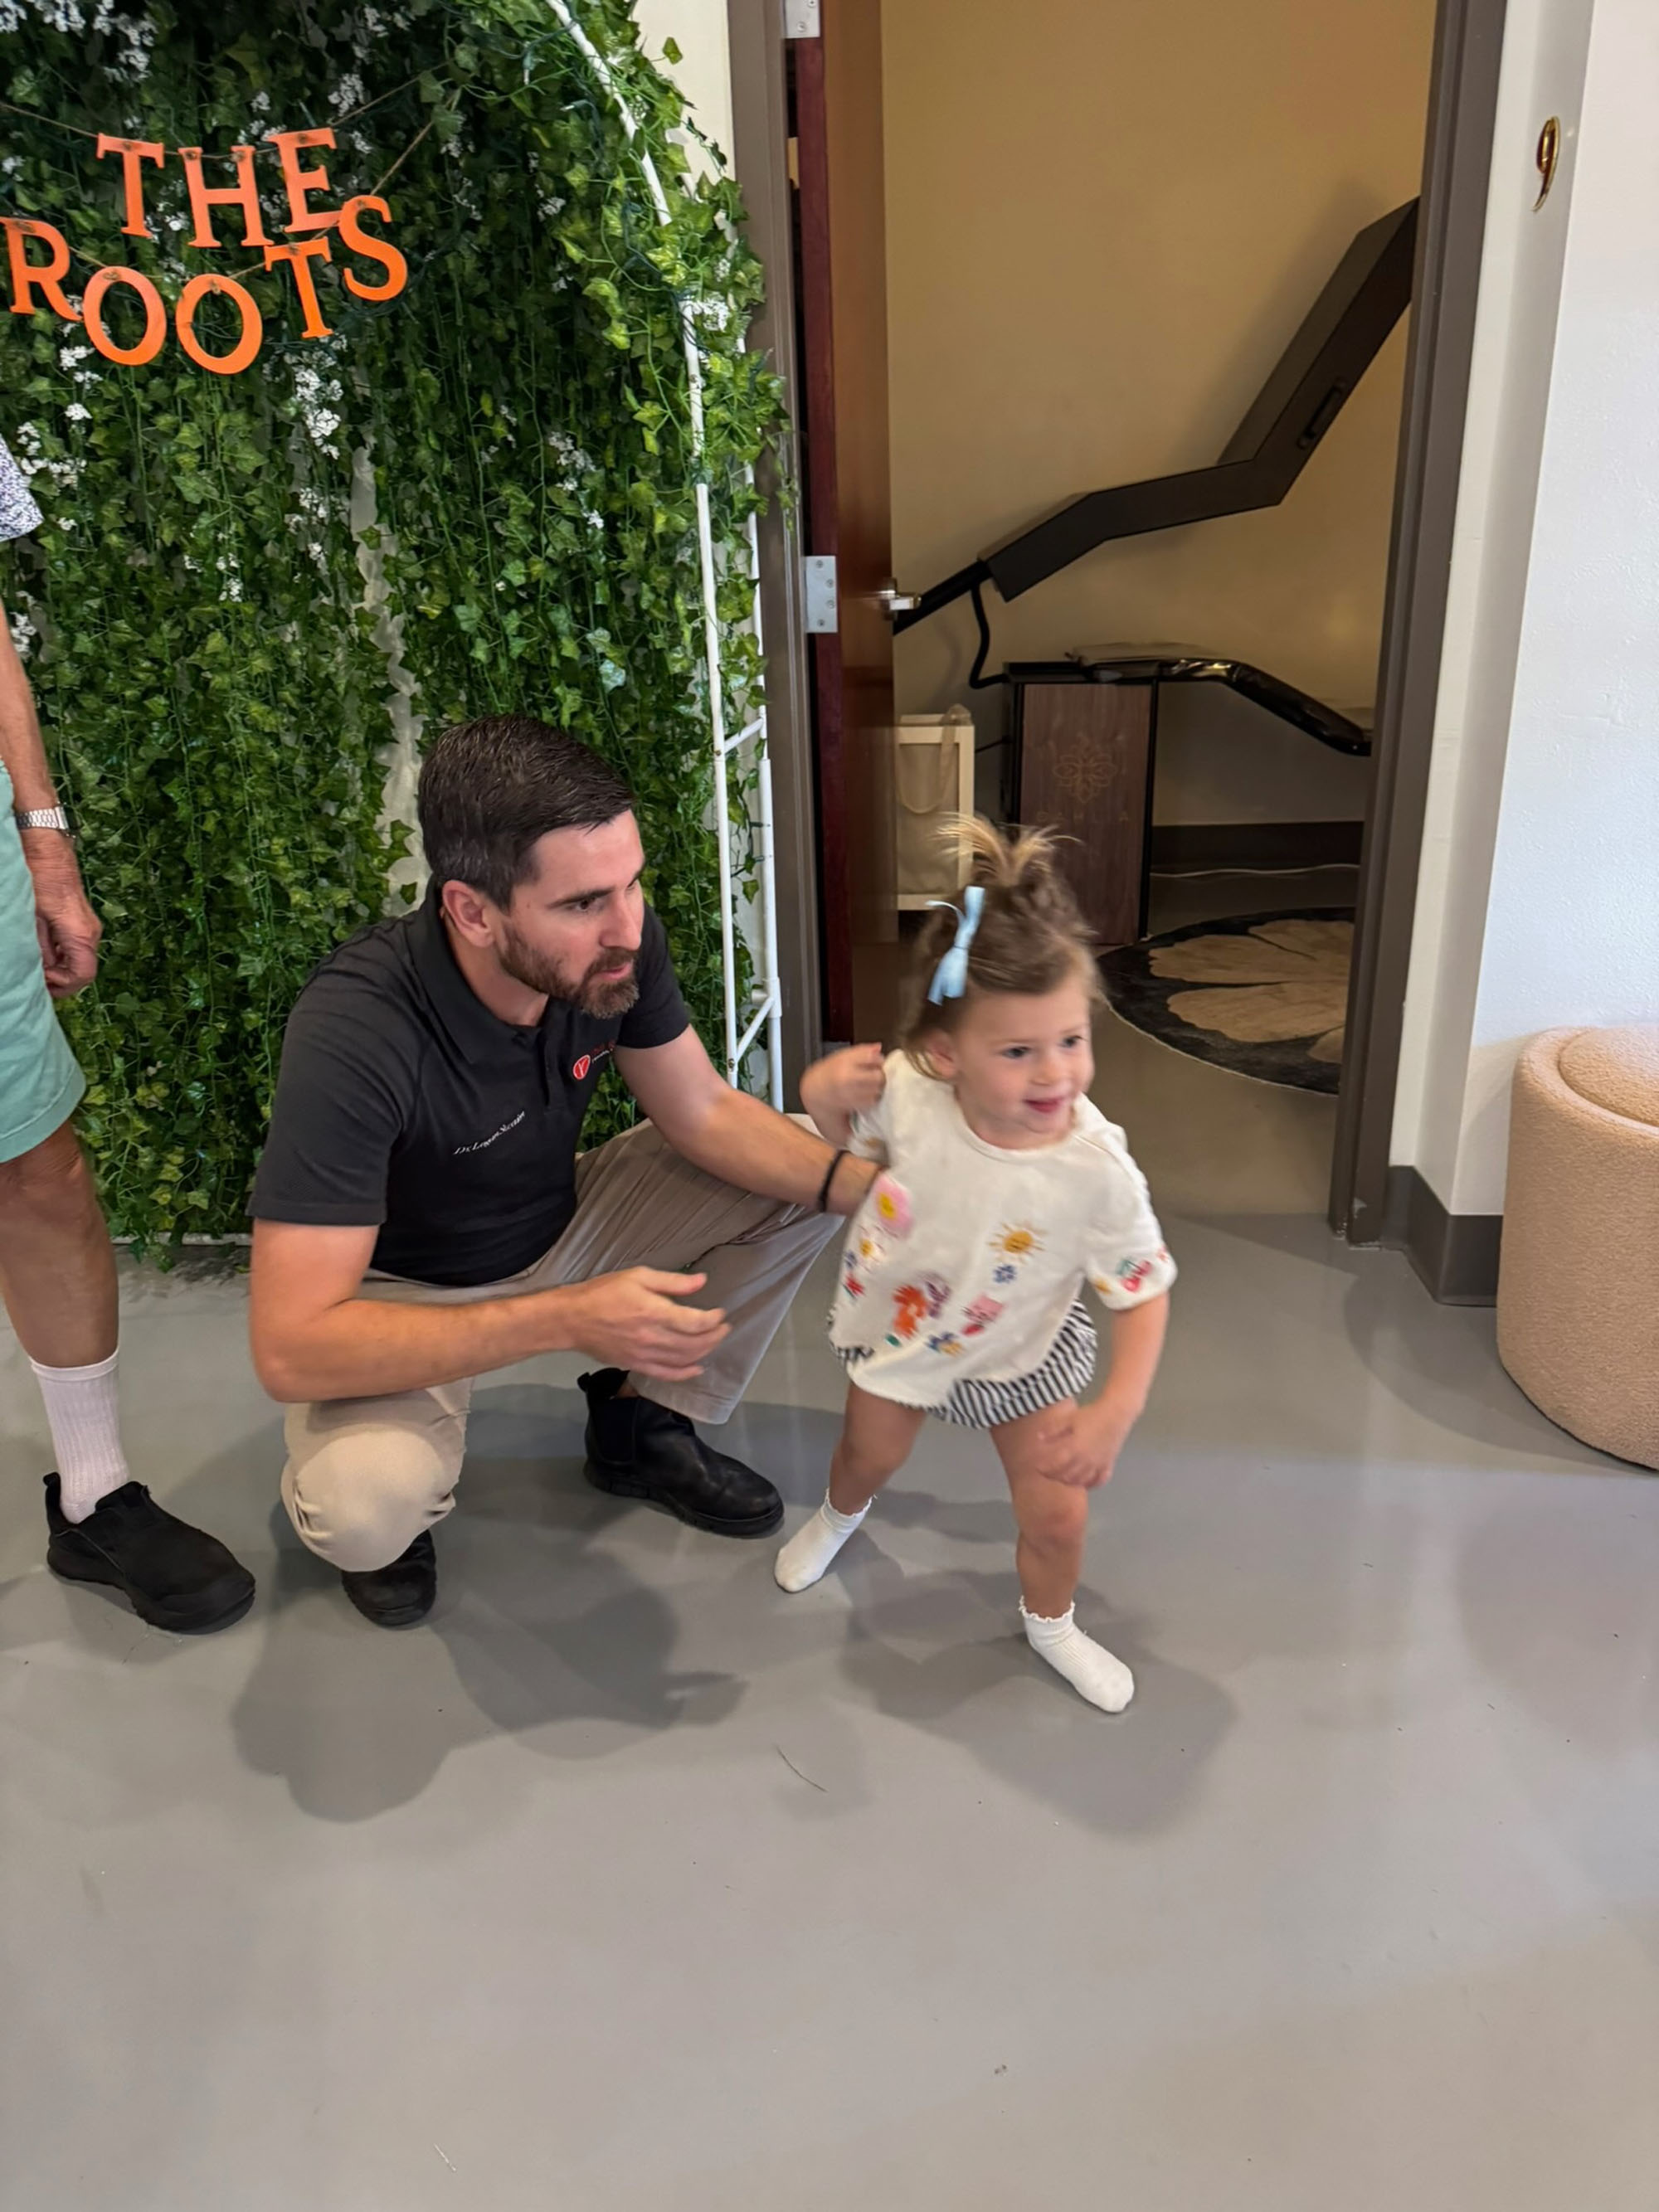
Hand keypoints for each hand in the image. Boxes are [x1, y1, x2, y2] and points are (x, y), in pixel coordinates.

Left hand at [23, 831, 100, 997]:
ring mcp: (88, 927)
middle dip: (58, 979)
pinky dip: (59, 955)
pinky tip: (40, 948)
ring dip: (57, 966)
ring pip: (77, 960)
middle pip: (81, 971)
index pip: (82, 975)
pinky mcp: (81, 921)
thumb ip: (38, 948)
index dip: (62, 986)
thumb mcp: (32, 917)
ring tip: (34, 961)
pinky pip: (74, 948)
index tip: (41, 980)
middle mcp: (90, 933)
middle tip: (34, 977)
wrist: (48, 849)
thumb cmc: (39, 877)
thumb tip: (41, 971)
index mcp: (80, 934)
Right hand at [563, 1267, 729, 1382]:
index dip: (713, 1319)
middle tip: (723, 1327)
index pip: (695, 1322)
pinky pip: (667, 1374)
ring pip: (684, 1360)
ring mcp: (645, 1355)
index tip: (720, 1313)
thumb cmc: (603, 1293)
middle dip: (715, 1336)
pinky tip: (696, 1368)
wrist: (572, 1319)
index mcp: (654, 1312)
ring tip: (713, 1341)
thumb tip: (701, 1281)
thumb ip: (672, 1282)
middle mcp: (653, 1337)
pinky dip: (685, 1374)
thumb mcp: (638, 1276)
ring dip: (704, 1352)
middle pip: (695, 1344)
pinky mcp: (636, 1366)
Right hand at [800, 1042, 885, 1134]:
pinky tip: (863, 1094)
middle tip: (874, 1075)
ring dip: (876, 1088)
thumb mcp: (842, 1056)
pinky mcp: (853, 1105)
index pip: (871, 1058)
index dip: (878, 1060)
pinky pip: (871, 1101)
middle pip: (877, 1076)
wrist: (816, 1092)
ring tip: (867, 1085)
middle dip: (879, 1075)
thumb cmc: (829, 1073)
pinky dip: (870, 1098)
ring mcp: (850, 1093)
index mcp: (845, 1062)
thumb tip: (878, 1048)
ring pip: (876, 1090)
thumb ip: (861, 1051)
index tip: (877, 1062)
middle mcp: (847, 1077)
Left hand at [1029, 1396, 1135, 1488]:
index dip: (1045, 1468)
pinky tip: (1084, 1483)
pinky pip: (1099, 1480)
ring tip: (1062, 1477)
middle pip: (1067, 1476)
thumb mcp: (1069, 1419)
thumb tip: (1039, 1437)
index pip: (1055, 1465)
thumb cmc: (1092, 1414)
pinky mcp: (1108, 1464)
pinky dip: (1090, 1484)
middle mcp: (1086, 1461)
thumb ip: (1053, 1430)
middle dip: (1055, 1476)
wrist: (1116, 1413)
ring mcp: (1098, 1464)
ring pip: (1081, 1481)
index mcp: (1074, 1449)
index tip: (1038, 1467)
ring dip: (1069, 1481)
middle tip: (1047, 1473)